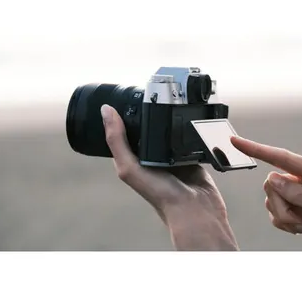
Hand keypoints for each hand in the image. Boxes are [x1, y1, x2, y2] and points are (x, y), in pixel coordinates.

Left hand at [100, 104, 237, 249]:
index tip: (127, 93)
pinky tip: (190, 116)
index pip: (126, 130)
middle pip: (149, 127)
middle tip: (154, 91)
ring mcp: (173, 154)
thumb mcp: (130, 167)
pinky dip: (189, 127)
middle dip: (151, 112)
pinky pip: (189, 135)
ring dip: (171, 118)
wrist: (195, 209)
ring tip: (173, 101)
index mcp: (135, 158)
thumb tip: (105, 111)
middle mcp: (153, 155)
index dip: (125, 113)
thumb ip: (117, 141)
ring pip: (170, 129)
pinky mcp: (192, 154)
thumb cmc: (160, 194)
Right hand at [231, 136, 301, 250]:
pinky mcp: (297, 206)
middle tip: (299, 220)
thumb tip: (274, 179)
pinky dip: (284, 223)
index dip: (257, 149)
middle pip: (273, 182)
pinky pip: (275, 211)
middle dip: (281, 205)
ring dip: (284, 216)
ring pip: (272, 197)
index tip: (236, 141)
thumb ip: (300, 194)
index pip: (283, 157)